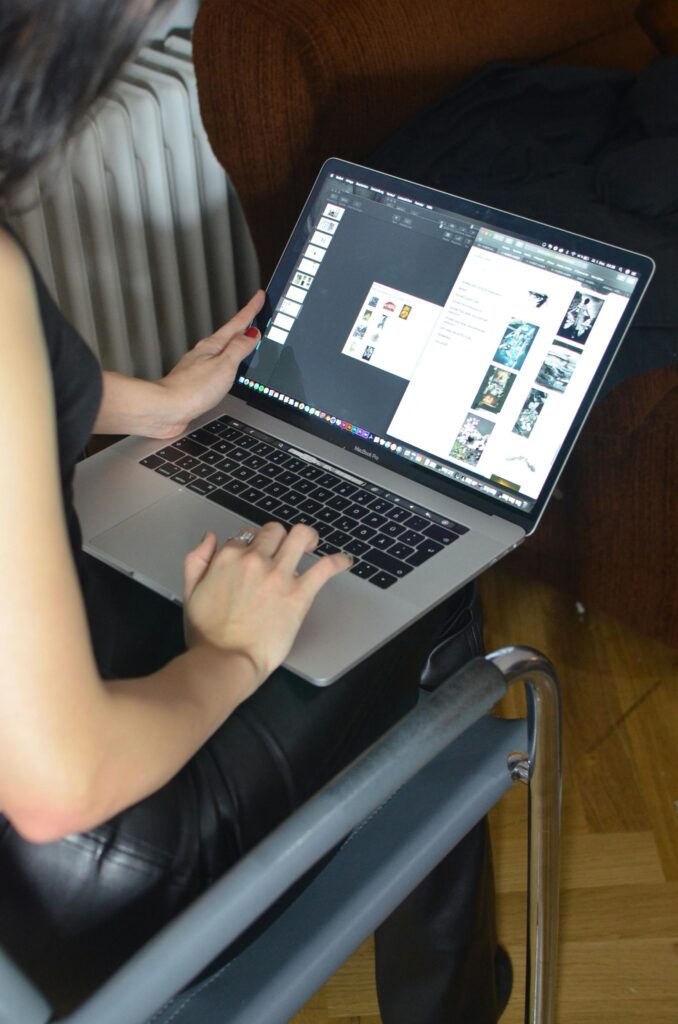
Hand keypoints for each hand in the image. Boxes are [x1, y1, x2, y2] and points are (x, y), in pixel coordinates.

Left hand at [156, 290, 265, 435]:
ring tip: (246, 341)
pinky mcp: (196, 384)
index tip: (259, 296)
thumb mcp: (224, 365)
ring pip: (222, 351)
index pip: (237, 324)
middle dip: (244, 325)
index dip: (250, 309)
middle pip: (229, 335)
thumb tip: (252, 335)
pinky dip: (227, 363)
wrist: (166, 410)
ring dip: (236, 344)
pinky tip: (228, 369)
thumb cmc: (191, 389)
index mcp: (212, 347)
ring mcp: (199, 368)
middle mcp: (204, 354)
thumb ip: (239, 349)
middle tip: (255, 315)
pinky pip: (217, 367)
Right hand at [183, 524, 351, 685]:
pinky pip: (324, 567)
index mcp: (228, 559)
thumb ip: (197, 561)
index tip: (256, 558)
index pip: (244, 537)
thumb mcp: (190, 593)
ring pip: (300, 536)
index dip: (251, 547)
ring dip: (307, 538)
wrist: (225, 661)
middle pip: (273, 531)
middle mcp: (254, 560)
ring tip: (311, 545)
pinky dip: (338, 561)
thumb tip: (210, 536)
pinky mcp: (299, 594)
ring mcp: (279, 575)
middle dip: (278, 538)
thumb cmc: (207, 635)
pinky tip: (344, 561)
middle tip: (284, 550)